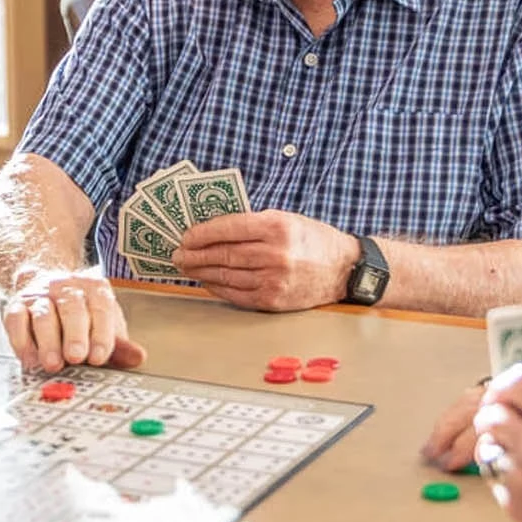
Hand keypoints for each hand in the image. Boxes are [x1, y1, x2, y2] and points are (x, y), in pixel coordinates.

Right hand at [1, 269, 146, 371]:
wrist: (44, 286)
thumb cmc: (80, 314)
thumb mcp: (104, 325)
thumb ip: (118, 345)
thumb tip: (138, 358)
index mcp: (95, 290)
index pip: (101, 309)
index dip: (101, 334)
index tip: (100, 357)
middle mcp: (67, 288)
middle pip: (71, 308)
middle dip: (74, 335)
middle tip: (75, 357)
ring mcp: (40, 295)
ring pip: (43, 314)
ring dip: (48, 341)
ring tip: (52, 363)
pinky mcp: (17, 305)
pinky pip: (16, 319)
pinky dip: (21, 340)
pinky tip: (29, 358)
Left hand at [171, 211, 357, 310]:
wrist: (344, 270)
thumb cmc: (312, 240)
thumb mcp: (286, 219)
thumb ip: (252, 224)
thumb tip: (211, 229)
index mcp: (277, 227)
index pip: (228, 228)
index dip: (202, 233)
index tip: (186, 235)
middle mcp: (275, 255)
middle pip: (223, 255)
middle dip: (195, 254)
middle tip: (177, 253)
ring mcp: (274, 281)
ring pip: (226, 276)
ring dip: (201, 272)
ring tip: (186, 266)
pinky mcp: (273, 301)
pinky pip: (236, 295)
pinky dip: (217, 288)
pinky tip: (206, 281)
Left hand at [472, 364, 521, 521]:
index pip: (519, 383)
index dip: (512, 383)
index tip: (512, 388)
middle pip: (492, 414)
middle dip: (498, 413)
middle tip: (507, 417)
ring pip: (487, 447)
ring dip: (497, 444)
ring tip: (513, 448)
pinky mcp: (516, 508)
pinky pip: (494, 478)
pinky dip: (504, 474)